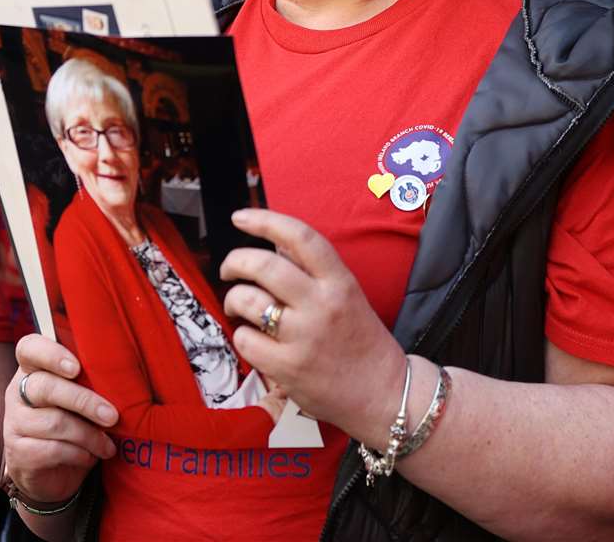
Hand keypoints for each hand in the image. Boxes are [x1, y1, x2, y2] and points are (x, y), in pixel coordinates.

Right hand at [3, 334, 118, 506]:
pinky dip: (77, 454)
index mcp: (33, 369)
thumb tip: (125, 378)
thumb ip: (91, 383)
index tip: (77, 368)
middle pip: (46, 387)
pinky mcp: (18, 453)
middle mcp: (18, 392)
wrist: (52, 473)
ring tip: (107, 445)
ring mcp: (14, 423)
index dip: (51, 354)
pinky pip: (51, 450)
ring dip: (88, 435)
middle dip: (84, 401)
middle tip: (112, 416)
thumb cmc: (73, 423)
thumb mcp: (81, 399)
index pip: (29, 349)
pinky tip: (90, 456)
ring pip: (53, 422)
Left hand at [219, 208, 406, 444]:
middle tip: (229, 268)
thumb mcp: (347, 294)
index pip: (300, 237)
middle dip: (235, 261)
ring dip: (233, 299)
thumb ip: (312, 269)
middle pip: (263, 265)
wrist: (384, 394)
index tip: (241, 218)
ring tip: (238, 305)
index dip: (265, 221)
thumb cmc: (361, 341)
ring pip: (248, 300)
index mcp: (339, 282)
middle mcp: (322, 305)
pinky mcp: (288, 368)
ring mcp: (304, 338)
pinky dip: (241, 335)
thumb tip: (275, 240)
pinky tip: (253, 339)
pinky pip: (245, 340)